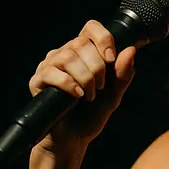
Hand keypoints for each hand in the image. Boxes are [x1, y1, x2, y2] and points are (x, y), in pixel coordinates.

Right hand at [28, 20, 137, 153]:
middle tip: (100, 87)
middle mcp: (64, 55)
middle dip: (97, 67)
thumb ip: (123, 74)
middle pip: (81, 43)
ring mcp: (49, 67)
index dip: (103, 38)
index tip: (111, 59)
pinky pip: (52, 73)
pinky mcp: (37, 81)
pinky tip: (77, 96)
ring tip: (89, 96)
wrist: (74, 140)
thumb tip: (131, 50)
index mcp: (83, 53)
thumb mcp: (114, 95)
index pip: (91, 27)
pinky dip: (69, 84)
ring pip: (67, 57)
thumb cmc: (92, 115)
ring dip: (85, 78)